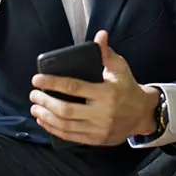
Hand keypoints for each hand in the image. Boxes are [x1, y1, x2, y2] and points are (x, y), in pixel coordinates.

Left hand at [29, 30, 159, 145]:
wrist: (142, 114)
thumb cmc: (128, 87)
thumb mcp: (120, 68)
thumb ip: (106, 53)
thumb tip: (100, 35)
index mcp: (106, 93)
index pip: (74, 87)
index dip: (53, 83)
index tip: (37, 79)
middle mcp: (102, 112)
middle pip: (66, 109)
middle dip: (45, 102)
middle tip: (33, 95)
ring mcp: (99, 128)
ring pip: (66, 125)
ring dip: (46, 117)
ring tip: (35, 108)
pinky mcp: (96, 139)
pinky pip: (71, 136)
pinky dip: (54, 129)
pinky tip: (44, 121)